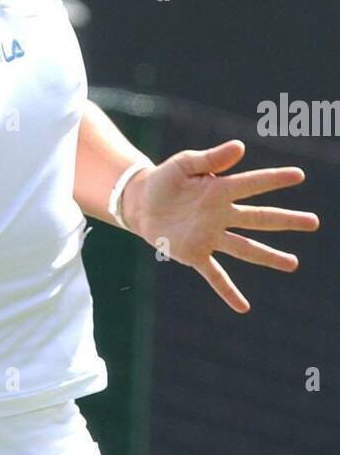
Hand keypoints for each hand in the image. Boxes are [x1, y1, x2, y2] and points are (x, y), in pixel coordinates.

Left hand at [122, 139, 320, 312]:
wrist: (140, 203)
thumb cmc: (165, 180)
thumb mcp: (184, 163)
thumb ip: (210, 158)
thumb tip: (241, 147)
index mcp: (220, 189)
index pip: (252, 184)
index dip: (274, 179)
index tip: (298, 175)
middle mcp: (221, 215)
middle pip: (259, 218)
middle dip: (286, 220)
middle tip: (314, 222)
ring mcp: (210, 236)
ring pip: (245, 248)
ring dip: (268, 257)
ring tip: (293, 264)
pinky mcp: (194, 254)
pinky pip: (215, 275)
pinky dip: (228, 291)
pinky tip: (243, 307)